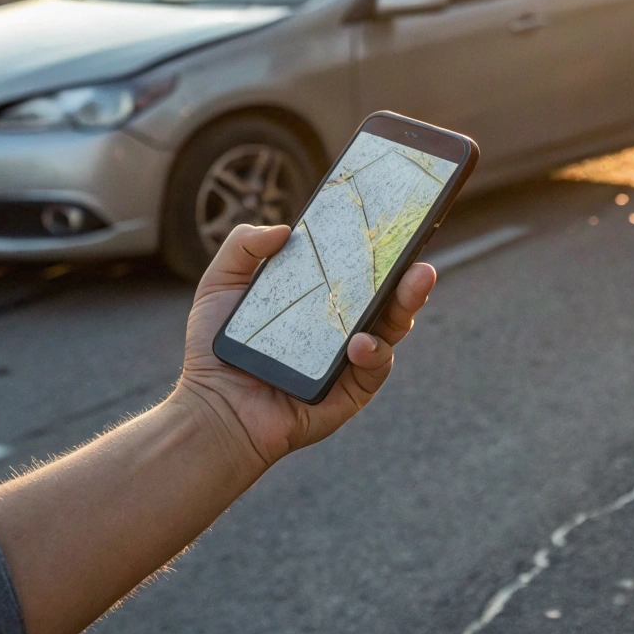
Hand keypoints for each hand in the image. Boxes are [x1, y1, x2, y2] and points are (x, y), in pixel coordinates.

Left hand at [173, 223, 434, 474]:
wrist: (211, 409)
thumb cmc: (215, 349)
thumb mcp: (220, 284)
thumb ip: (243, 246)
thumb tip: (285, 228)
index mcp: (319, 298)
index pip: (357, 268)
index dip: (378, 248)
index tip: (395, 224)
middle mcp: (341, 326)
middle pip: (387, 295)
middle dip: (410, 275)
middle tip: (422, 258)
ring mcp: (350, 359)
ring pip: (391, 328)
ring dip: (408, 304)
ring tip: (414, 283)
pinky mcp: (351, 391)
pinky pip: (375, 368)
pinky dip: (373, 353)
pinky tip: (359, 343)